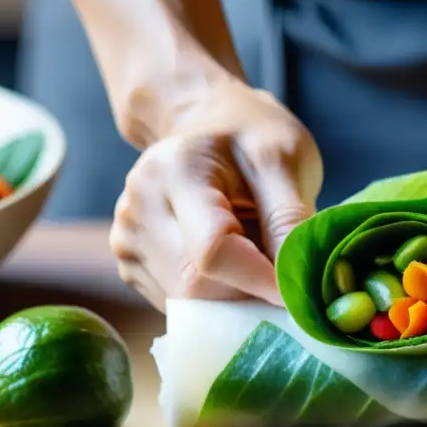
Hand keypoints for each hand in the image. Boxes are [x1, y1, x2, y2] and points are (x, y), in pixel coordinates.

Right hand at [109, 77, 322, 311]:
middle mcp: (137, 209)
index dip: (260, 280)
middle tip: (282, 270)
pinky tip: (230, 261)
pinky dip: (215, 297)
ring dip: (233, 295)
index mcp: (175, 172)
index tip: (299, 289)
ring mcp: (127, 240)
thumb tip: (293, 286)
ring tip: (253, 251)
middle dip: (248, 293)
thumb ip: (290, 220)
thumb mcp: (285, 159)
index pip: (213, 252)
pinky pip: (180, 304)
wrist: (204, 122)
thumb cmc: (250, 137)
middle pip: (197, 286)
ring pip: (188, 303)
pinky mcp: (131, 266)